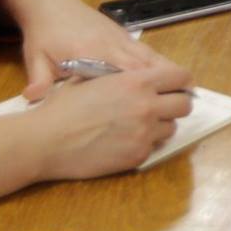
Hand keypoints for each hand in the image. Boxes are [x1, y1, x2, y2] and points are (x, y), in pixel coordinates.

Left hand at [0, 0, 173, 101]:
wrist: (49, 3)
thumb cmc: (43, 33)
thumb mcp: (36, 57)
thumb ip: (39, 79)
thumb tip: (32, 99)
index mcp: (90, 53)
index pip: (120, 72)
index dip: (140, 88)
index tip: (156, 104)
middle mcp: (111, 45)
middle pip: (144, 65)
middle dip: (165, 82)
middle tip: (184, 102)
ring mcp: (120, 39)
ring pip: (150, 57)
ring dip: (169, 72)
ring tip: (188, 89)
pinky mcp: (123, 35)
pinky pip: (147, 50)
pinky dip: (161, 62)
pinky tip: (173, 73)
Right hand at [22, 63, 195, 181]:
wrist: (45, 141)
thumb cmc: (63, 106)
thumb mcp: (91, 77)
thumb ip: (120, 76)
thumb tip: (132, 74)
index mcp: (136, 81)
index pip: (180, 77)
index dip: (180, 81)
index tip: (175, 86)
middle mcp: (147, 106)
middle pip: (184, 105)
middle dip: (176, 104)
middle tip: (162, 106)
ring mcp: (144, 134)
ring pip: (171, 128)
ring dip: (160, 125)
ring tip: (138, 125)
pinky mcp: (137, 156)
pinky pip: (153, 147)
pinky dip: (144, 143)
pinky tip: (124, 140)